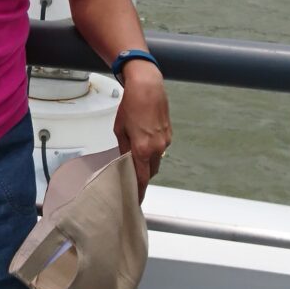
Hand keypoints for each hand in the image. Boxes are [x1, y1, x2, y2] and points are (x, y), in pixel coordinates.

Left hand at [113, 66, 170, 198]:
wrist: (148, 87)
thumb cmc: (130, 106)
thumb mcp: (120, 129)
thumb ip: (123, 149)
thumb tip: (125, 161)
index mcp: (142, 149)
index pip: (141, 178)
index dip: (138, 191)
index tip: (136, 201)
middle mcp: (157, 148)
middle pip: (150, 172)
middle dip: (142, 177)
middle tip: (132, 178)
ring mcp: (165, 142)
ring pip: (156, 161)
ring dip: (148, 163)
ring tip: (137, 157)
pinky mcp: (169, 134)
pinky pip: (161, 149)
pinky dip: (153, 151)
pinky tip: (145, 141)